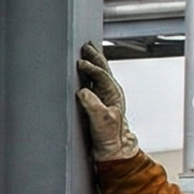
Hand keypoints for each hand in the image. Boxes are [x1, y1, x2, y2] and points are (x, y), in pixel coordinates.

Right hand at [75, 42, 140, 162]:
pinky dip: (90, 70)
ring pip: (100, 71)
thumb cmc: (108, 136)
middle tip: (86, 46)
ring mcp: (105, 94)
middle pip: (103, 68)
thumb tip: (83, 91)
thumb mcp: (101, 122)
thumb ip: (93, 106)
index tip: (81, 62)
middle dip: (95, 56)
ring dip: (94, 59)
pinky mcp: (99, 99)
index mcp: (113, 94)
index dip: (92, 67)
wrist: (113, 147)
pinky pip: (94, 79)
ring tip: (87, 49)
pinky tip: (84, 67)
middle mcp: (110, 91)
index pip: (102, 75)